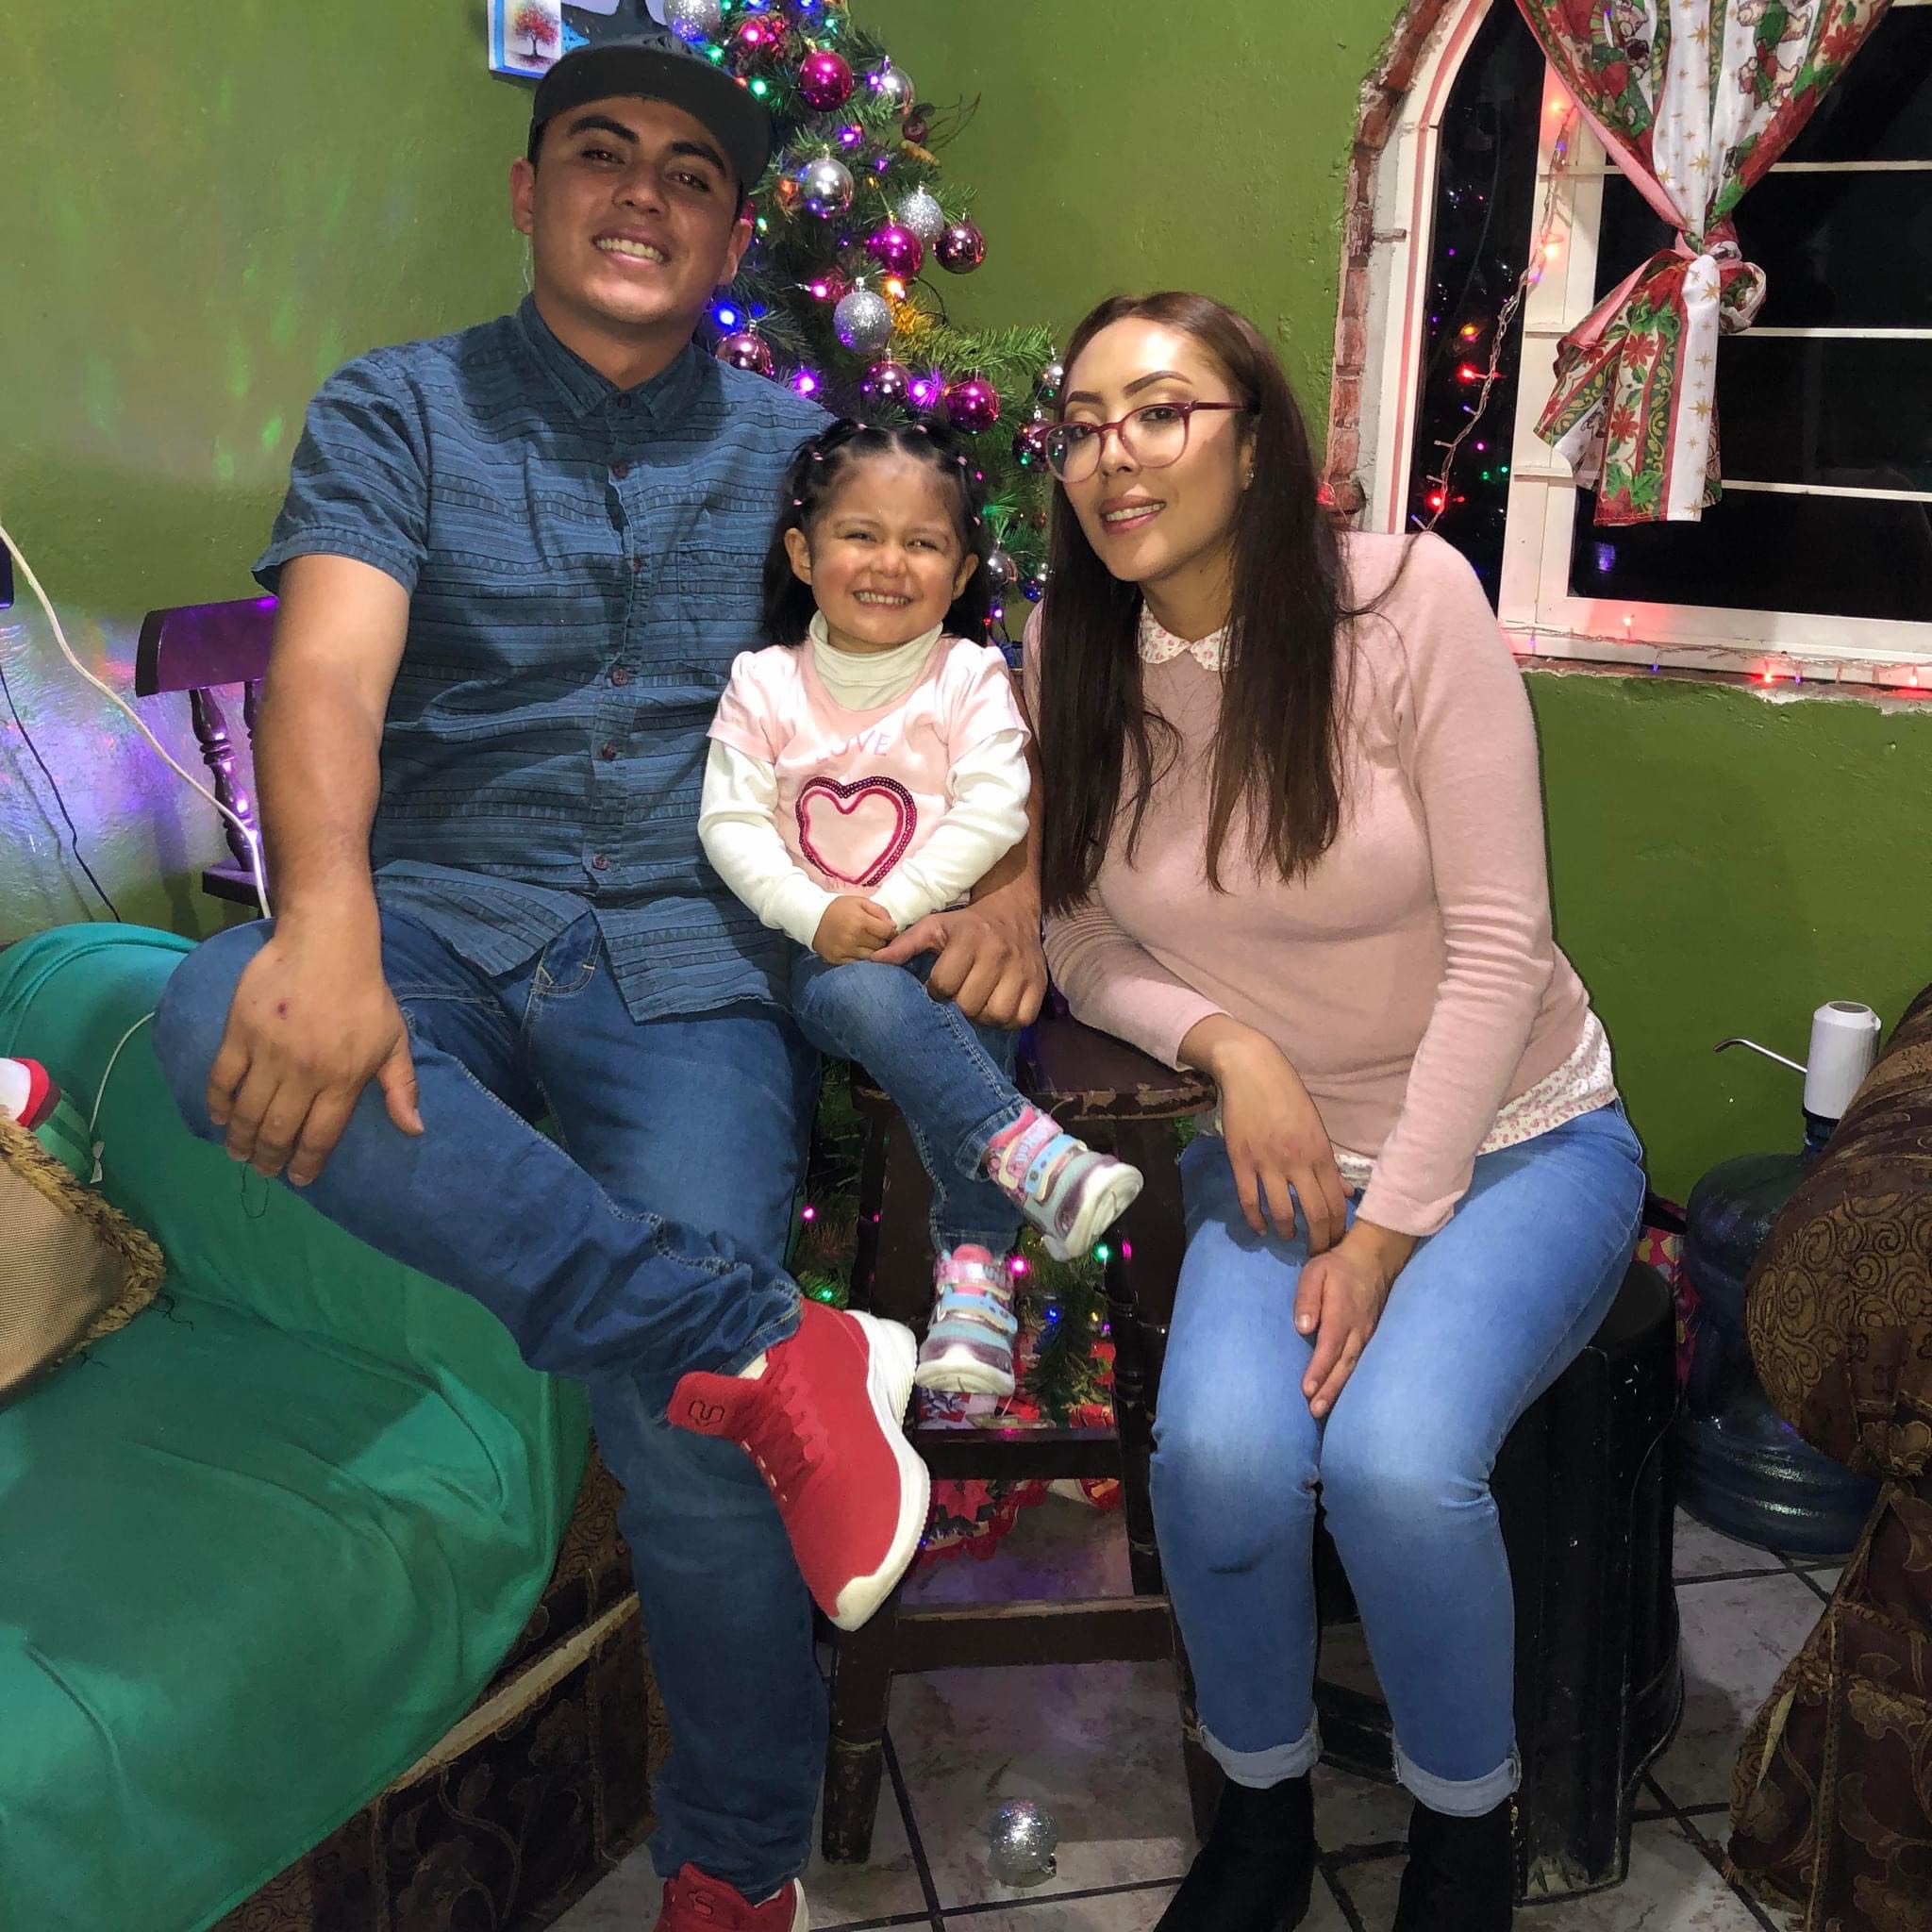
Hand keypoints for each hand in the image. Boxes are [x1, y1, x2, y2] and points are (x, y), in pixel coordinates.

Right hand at [206, 921, 420, 1184]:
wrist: (326, 944)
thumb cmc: (365, 994)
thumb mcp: (395, 1040)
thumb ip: (401, 1087)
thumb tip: (414, 1130)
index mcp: (343, 1079)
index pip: (321, 1135)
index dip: (307, 1162)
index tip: (298, 1179)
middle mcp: (304, 1074)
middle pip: (280, 1130)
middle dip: (270, 1158)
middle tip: (263, 1170)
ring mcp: (268, 1054)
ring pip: (248, 1111)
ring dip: (241, 1140)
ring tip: (239, 1154)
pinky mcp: (239, 1033)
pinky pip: (221, 1079)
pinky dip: (217, 1104)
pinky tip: (220, 1119)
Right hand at [813, 895, 895, 965]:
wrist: (811, 917)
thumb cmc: (838, 908)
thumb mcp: (859, 902)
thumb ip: (879, 911)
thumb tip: (893, 926)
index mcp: (860, 920)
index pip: (886, 932)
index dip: (891, 932)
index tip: (888, 932)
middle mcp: (853, 937)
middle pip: (880, 946)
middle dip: (883, 942)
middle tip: (878, 937)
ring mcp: (845, 950)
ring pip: (871, 957)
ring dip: (874, 951)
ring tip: (869, 944)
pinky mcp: (837, 959)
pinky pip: (858, 963)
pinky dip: (861, 959)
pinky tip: (859, 951)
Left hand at [870, 892, 1047, 1028]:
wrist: (1013, 910)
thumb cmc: (967, 923)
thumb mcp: (934, 926)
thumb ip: (904, 945)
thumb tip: (873, 962)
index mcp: (969, 938)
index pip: (944, 985)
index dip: (937, 990)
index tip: (939, 985)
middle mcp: (997, 953)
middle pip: (970, 1004)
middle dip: (960, 1005)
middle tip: (960, 995)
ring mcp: (1021, 969)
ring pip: (997, 1015)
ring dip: (983, 1016)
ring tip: (979, 1004)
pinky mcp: (1039, 983)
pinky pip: (1022, 1018)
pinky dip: (1008, 1020)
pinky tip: (998, 1007)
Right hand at [1184, 1019, 1347, 1250]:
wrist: (1251, 1070)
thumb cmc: (1288, 1096)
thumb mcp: (1316, 1127)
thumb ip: (1330, 1164)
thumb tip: (1348, 1194)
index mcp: (1320, 1153)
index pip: (1336, 1202)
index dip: (1338, 1228)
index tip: (1336, 1242)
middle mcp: (1298, 1162)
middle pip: (1315, 1213)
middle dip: (1318, 1240)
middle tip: (1316, 1253)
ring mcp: (1268, 1163)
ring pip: (1282, 1212)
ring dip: (1287, 1233)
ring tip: (1287, 1238)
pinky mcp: (1242, 1161)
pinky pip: (1250, 1201)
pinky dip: (1256, 1220)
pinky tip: (1260, 1228)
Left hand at [1295, 1223, 1413, 1417]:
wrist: (1373, 1259)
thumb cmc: (1337, 1266)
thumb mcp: (1315, 1272)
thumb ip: (1307, 1297)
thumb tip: (1303, 1326)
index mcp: (1342, 1312)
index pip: (1329, 1346)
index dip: (1319, 1369)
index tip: (1308, 1389)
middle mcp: (1358, 1328)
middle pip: (1343, 1363)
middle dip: (1329, 1388)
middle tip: (1315, 1410)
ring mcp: (1367, 1334)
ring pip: (1354, 1367)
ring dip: (1339, 1389)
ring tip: (1323, 1409)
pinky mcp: (1371, 1337)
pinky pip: (1361, 1363)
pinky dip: (1350, 1380)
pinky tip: (1340, 1394)